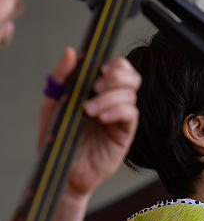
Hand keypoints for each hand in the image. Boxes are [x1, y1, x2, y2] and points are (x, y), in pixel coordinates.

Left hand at [37, 47, 140, 197]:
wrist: (61, 168)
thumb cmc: (58, 138)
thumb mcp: (53, 103)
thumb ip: (61, 77)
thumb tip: (71, 52)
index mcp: (97, 91)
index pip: (118, 69)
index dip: (115, 65)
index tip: (100, 70)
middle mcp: (112, 102)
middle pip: (132, 78)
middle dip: (117, 77)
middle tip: (96, 87)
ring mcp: (120, 118)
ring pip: (130, 95)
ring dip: (109, 98)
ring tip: (88, 111)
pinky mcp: (124, 134)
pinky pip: (130, 115)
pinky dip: (117, 111)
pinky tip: (101, 118)